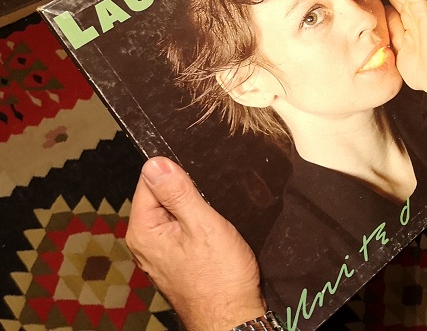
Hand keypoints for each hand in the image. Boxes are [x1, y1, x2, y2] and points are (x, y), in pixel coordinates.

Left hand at [126, 158, 265, 330]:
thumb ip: (178, 193)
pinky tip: (212, 234)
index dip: (176, 175)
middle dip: (186, 193)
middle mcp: (144, 242)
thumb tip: (156, 162)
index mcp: (144, 231)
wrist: (231, 316)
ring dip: (194, 210)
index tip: (199, 184)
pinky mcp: (173, 260)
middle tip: (210, 207)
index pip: (149, 181)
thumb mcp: (203, 225)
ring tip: (213, 222)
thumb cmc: (220, 277)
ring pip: (173, 213)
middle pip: (160, 196)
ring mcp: (158, 253)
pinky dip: (196, 225)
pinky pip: (180, 229)